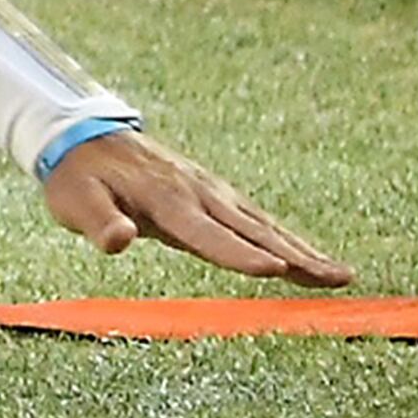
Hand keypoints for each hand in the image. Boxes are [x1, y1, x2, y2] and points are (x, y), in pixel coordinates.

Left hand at [41, 131, 353, 288]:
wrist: (85, 137)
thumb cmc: (78, 179)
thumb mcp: (76, 201)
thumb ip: (99, 223)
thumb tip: (118, 240)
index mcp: (166, 201)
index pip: (209, 234)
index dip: (241, 254)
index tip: (277, 270)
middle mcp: (198, 195)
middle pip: (254, 232)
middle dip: (297, 257)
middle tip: (338, 280)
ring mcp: (211, 193)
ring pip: (264, 226)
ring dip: (303, 250)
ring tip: (341, 276)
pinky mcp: (214, 195)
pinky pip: (256, 220)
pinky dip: (286, 240)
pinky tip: (307, 259)